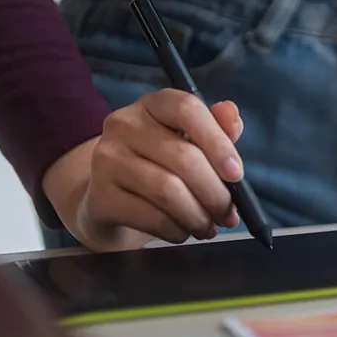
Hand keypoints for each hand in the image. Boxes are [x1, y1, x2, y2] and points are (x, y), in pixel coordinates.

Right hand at [42, 91, 247, 250]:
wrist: (109, 200)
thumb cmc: (161, 168)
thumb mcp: (191, 144)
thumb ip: (217, 130)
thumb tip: (231, 114)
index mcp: (153, 104)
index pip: (187, 109)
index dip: (218, 142)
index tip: (236, 174)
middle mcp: (124, 124)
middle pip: (183, 156)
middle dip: (215, 193)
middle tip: (228, 214)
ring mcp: (106, 158)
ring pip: (167, 189)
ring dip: (197, 215)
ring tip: (208, 227)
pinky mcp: (99, 195)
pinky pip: (149, 216)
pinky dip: (175, 229)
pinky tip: (182, 232)